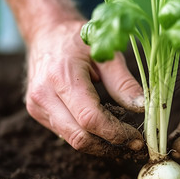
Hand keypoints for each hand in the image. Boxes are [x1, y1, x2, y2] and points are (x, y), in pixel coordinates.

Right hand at [24, 19, 144, 156]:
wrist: (46, 33)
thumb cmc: (78, 40)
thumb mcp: (106, 54)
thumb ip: (123, 82)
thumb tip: (142, 108)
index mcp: (61, 77)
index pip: (90, 119)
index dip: (116, 133)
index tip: (137, 138)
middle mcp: (44, 95)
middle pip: (79, 137)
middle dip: (109, 145)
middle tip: (134, 143)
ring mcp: (37, 106)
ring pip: (72, 140)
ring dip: (100, 144)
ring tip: (122, 137)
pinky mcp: (37, 112)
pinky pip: (66, 134)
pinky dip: (87, 136)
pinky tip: (103, 128)